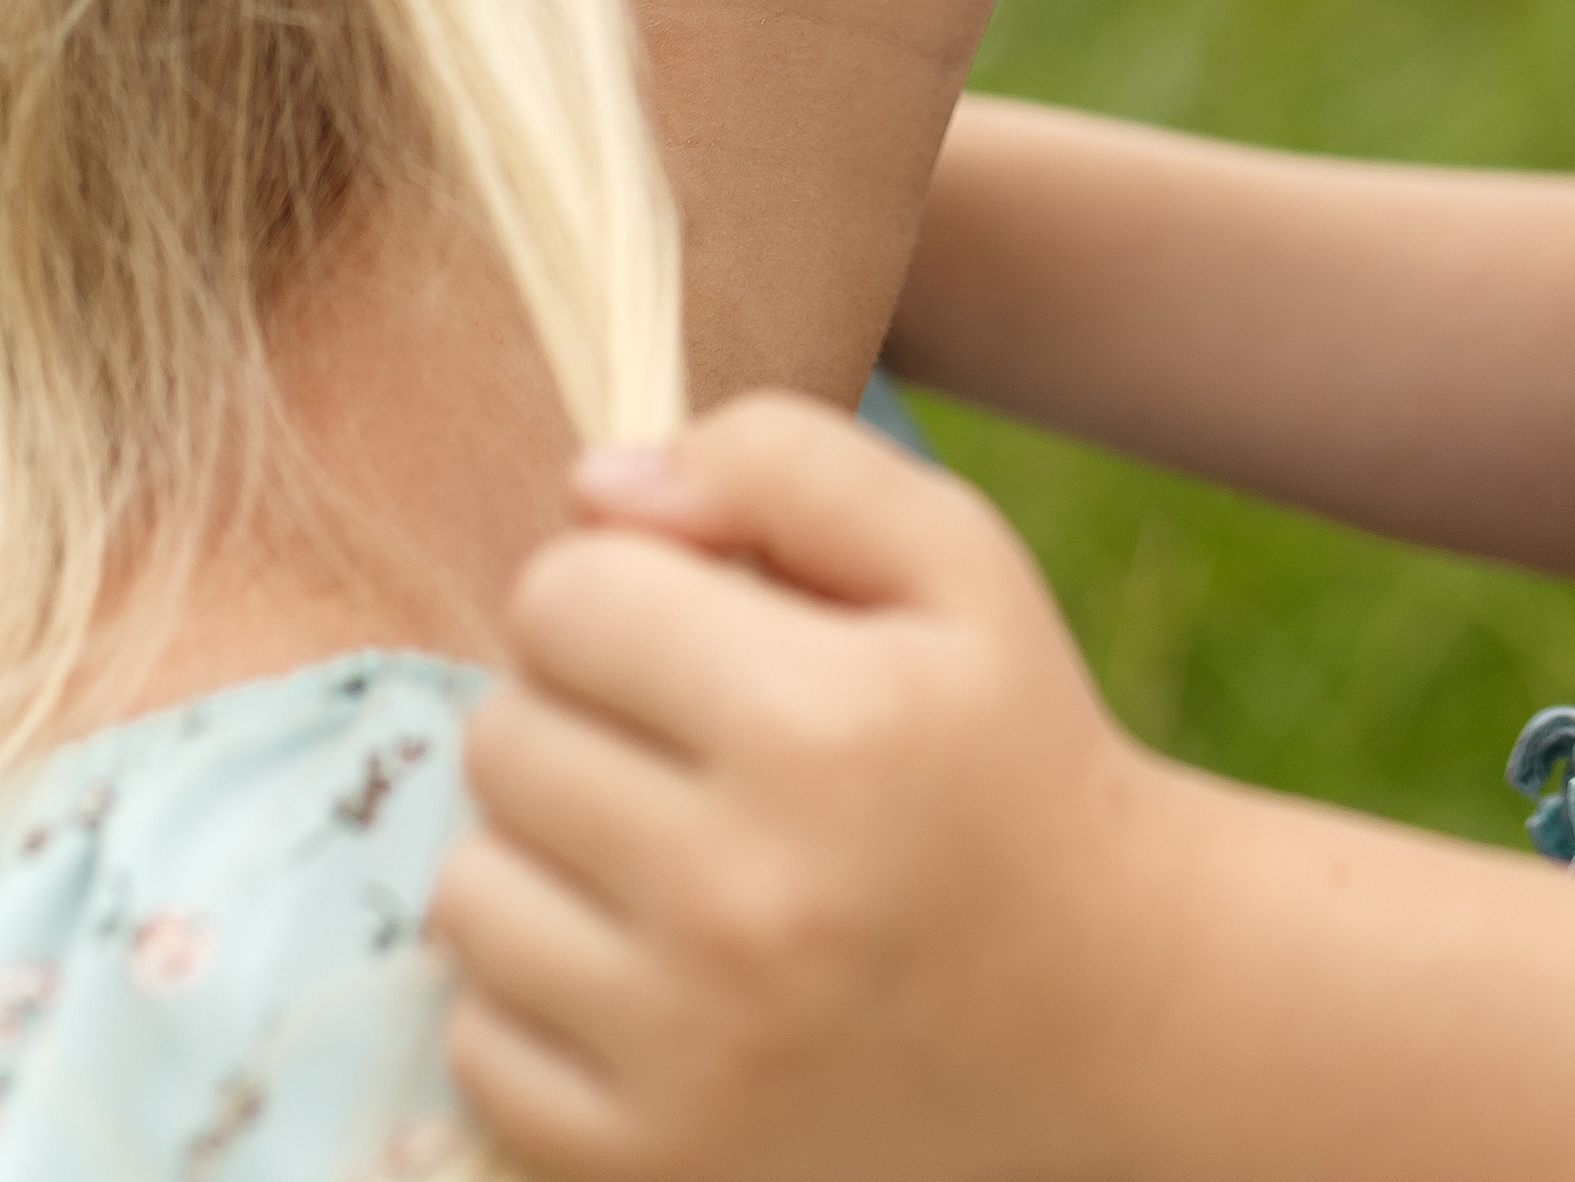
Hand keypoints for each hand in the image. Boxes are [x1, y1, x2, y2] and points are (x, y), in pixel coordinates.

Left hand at [430, 392, 1172, 1181]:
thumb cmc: (1006, 747)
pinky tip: (647, 963)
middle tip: (686, 740)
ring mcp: (689, 1052)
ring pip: (469, 886)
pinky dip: (537, 992)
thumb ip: (782, 463)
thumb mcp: (957, 557)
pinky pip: (478, 1037)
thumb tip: (593, 487)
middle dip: (576, 708)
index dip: (617, 586)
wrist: (1104, 1011)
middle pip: (502, 734)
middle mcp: (745, 896)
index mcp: (822, 724)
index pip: (564, 598)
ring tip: (662, 846)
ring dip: (543, 847)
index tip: (690, 627)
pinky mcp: (647, 1166)